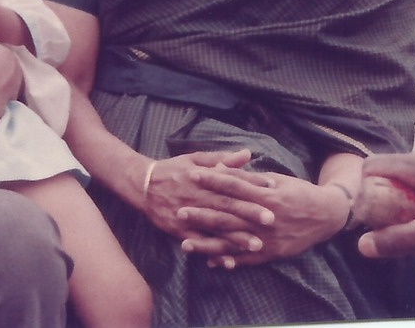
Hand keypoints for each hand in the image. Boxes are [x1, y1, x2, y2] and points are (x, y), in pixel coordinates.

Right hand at [137, 150, 270, 244]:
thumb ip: (222, 159)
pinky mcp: (180, 230)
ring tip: (257, 245)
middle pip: (226, 204)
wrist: (142, 184)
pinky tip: (229, 261)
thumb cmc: (172, 170)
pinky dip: (213, 252)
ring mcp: (188, 214)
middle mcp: (197, 195)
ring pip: (215, 226)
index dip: (252, 183)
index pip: (231, 180)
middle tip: (271, 219)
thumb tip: (247, 154)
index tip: (272, 187)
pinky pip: (199, 243)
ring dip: (236, 236)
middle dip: (249, 212)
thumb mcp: (195, 159)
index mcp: (203, 177)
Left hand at [180, 168, 346, 267]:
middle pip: (229, 215)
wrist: (327, 215)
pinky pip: (248, 259)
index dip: (212, 179)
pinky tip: (211, 262)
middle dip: (202, 215)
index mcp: (267, 194)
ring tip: (185, 244)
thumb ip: (249, 177)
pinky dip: (229, 261)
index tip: (191, 175)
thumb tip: (223, 167)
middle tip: (179, 212)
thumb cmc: (298, 191)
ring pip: (233, 241)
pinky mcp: (274, 252)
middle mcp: (266, 217)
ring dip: (208, 244)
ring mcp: (269, 238)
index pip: (234, 185)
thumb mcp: (276, 179)